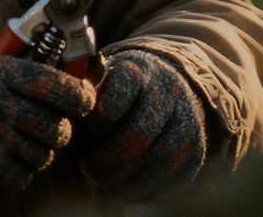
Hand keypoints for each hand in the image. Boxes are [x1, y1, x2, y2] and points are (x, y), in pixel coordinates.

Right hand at [0, 42, 96, 197]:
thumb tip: (35, 47)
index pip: (60, 83)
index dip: (81, 95)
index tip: (83, 100)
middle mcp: (0, 103)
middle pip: (59, 124)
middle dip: (60, 131)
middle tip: (50, 130)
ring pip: (44, 152)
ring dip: (38, 155)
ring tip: (20, 148)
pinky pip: (22, 176)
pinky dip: (19, 176)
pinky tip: (4, 168)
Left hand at [76, 47, 208, 199]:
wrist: (165, 87)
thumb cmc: (116, 95)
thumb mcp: (98, 85)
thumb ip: (82, 96)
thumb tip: (65, 106)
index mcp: (138, 72)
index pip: (121, 93)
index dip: (101, 118)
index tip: (91, 130)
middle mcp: (168, 92)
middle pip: (141, 131)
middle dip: (111, 158)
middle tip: (91, 170)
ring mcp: (188, 119)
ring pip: (163, 156)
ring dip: (130, 178)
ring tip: (107, 183)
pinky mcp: (198, 147)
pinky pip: (179, 175)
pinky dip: (152, 189)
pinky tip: (129, 189)